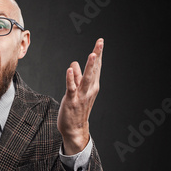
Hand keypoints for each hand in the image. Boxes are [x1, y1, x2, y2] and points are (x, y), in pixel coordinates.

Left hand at [57, 38, 103, 154]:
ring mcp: (81, 95)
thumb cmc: (76, 109)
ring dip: (89, 66)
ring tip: (92, 54)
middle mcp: (89, 89)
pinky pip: (71, 88)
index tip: (100, 41)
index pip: (96, 67)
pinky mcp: (71, 100)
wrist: (74, 129)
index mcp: (92, 86)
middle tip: (100, 42)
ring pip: (86, 78)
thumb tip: (74, 64)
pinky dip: (71, 79)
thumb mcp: (78, 90)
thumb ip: (76, 77)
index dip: (98, 54)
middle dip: (97, 55)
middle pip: (94, 69)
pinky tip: (70, 70)